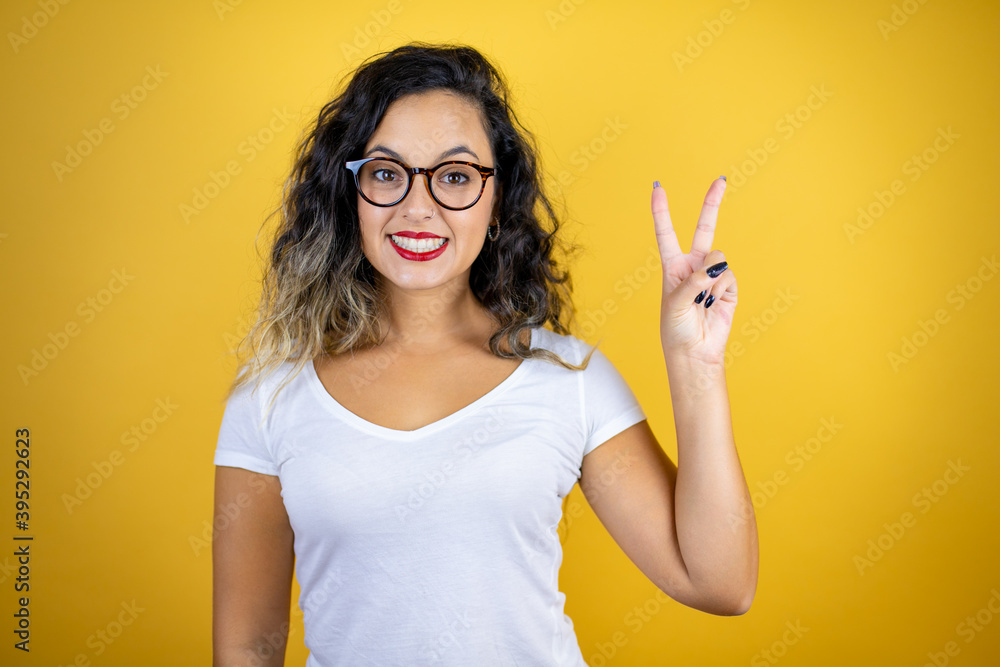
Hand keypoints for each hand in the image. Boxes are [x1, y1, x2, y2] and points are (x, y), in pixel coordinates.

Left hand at [651, 177, 737, 364]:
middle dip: (712, 204)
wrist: (694, 352)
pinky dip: (720, 289)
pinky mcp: (728, 287)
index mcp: (672, 267)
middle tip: (721, 180)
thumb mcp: (675, 303)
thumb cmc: (676, 330)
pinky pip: (728, 275)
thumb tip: (716, 267)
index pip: (666, 233)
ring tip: (701, 301)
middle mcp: (693, 267)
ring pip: (718, 257)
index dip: (662, 211)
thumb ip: (693, 281)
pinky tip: (713, 304)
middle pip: (705, 229)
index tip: (658, 188)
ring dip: (709, 278)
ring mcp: (712, 276)